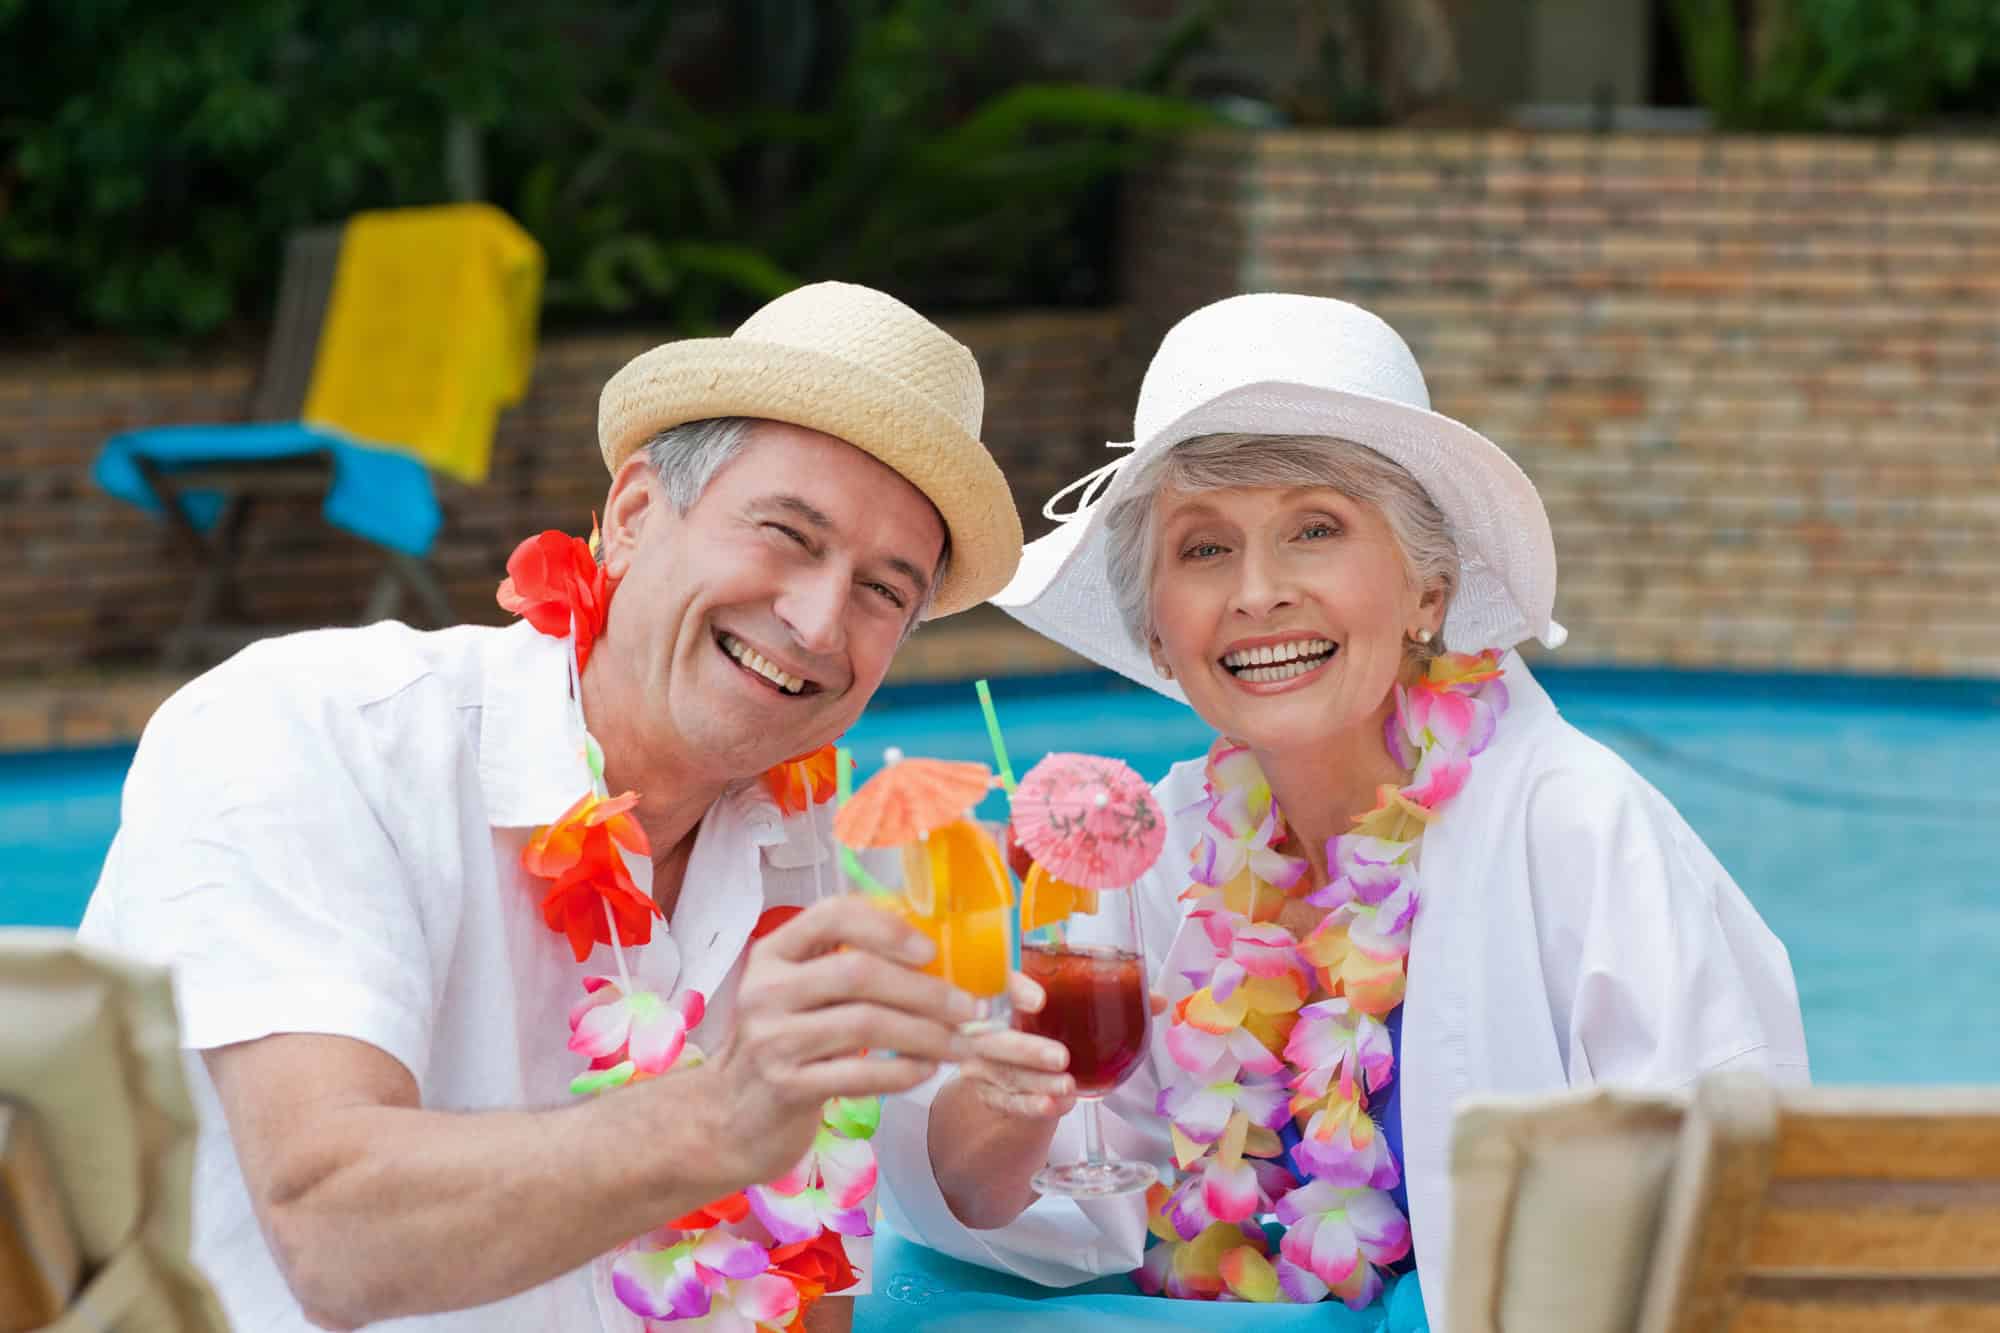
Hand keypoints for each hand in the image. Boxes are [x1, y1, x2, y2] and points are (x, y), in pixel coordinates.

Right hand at [698, 896, 974, 1185]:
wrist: (726, 1118)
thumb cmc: (780, 1046)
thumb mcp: (796, 995)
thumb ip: (842, 968)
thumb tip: (933, 958)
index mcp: (774, 953)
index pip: (832, 915)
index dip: (887, 927)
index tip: (930, 951)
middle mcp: (766, 989)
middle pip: (858, 972)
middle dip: (925, 990)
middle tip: (968, 1008)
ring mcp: (772, 1039)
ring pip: (865, 1023)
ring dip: (926, 1034)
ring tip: (959, 1044)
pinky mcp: (785, 1087)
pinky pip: (858, 1074)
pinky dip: (901, 1071)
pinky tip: (926, 1071)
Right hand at [953, 973, 1170, 1119]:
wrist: (1014, 1046)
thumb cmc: (1045, 1013)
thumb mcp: (1070, 994)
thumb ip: (1110, 990)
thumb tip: (1157, 1000)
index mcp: (1002, 986)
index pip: (998, 980)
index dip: (1014, 988)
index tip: (1038, 999)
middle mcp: (983, 1022)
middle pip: (994, 1036)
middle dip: (1027, 1049)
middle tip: (1061, 1058)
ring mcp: (980, 1058)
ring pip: (1004, 1073)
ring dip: (1036, 1082)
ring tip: (1067, 1087)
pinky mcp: (987, 1088)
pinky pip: (1006, 1100)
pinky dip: (1030, 1106)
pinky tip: (1054, 1105)